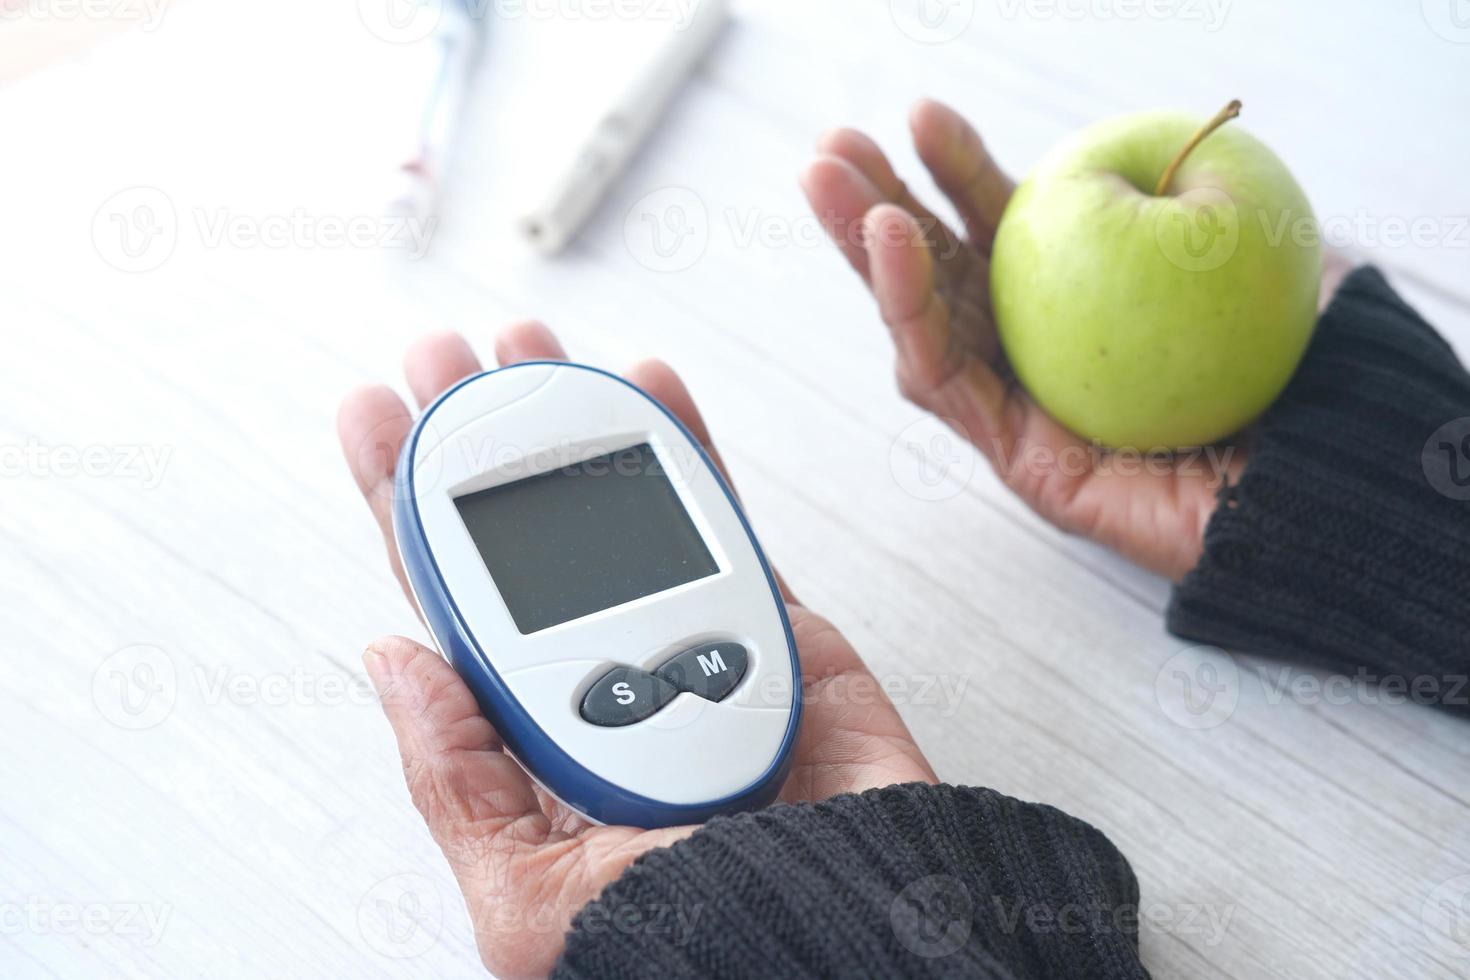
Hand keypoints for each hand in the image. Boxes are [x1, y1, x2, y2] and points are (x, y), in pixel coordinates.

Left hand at [336, 323, 936, 978]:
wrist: (863, 934)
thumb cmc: (709, 948)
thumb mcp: (534, 897)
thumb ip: (460, 783)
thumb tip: (394, 661)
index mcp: (535, 736)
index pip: (451, 604)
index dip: (406, 511)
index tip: (374, 423)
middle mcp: (604, 672)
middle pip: (525, 533)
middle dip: (479, 439)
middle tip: (444, 358)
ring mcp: (687, 639)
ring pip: (616, 505)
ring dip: (570, 420)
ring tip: (526, 347)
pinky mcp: (771, 623)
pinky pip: (720, 516)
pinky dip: (685, 445)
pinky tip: (644, 386)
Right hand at [800, 101, 1348, 579]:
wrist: (1312, 482)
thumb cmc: (1294, 375)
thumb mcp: (1242, 260)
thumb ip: (1194, 209)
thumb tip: (1171, 138)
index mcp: (1079, 308)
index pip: (1003, 233)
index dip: (957, 174)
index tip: (921, 115)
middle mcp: (1036, 356)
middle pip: (937, 274)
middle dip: (874, 207)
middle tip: (829, 149)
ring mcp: (1019, 409)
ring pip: (918, 323)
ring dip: (866, 249)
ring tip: (831, 181)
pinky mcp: (1014, 457)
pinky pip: (946, 379)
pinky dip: (910, 307)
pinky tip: (891, 245)